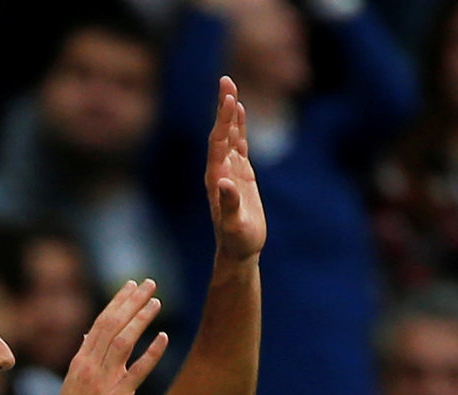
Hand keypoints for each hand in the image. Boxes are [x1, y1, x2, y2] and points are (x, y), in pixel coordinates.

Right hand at [48, 280, 166, 394]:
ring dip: (140, 319)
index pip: (100, 322)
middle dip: (131, 301)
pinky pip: (137, 371)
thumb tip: (88, 336)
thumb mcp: (74, 382)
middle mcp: (91, 366)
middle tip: (149, 283)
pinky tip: (164, 338)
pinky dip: (151, 353)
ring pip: (123, 341)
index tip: (131, 285)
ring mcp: (104, 381)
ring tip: (157, 302)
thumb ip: (84, 359)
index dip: (117, 302)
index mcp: (81, 361)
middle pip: (112, 325)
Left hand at [207, 77, 265, 262]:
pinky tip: (240, 112)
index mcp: (216, 178)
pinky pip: (239, 145)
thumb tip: (224, 182)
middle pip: (220, 133)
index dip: (223, 120)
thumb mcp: (235, 225)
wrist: (239, 251)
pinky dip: (239, 127)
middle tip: (226, 81)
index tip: (230, 98)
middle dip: (223, 108)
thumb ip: (229, 204)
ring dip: (230, 113)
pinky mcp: (241, 175)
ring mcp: (229, 171)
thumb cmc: (237, 241)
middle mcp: (219, 171)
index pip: (218, 142)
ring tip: (230, 88)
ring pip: (229, 136)